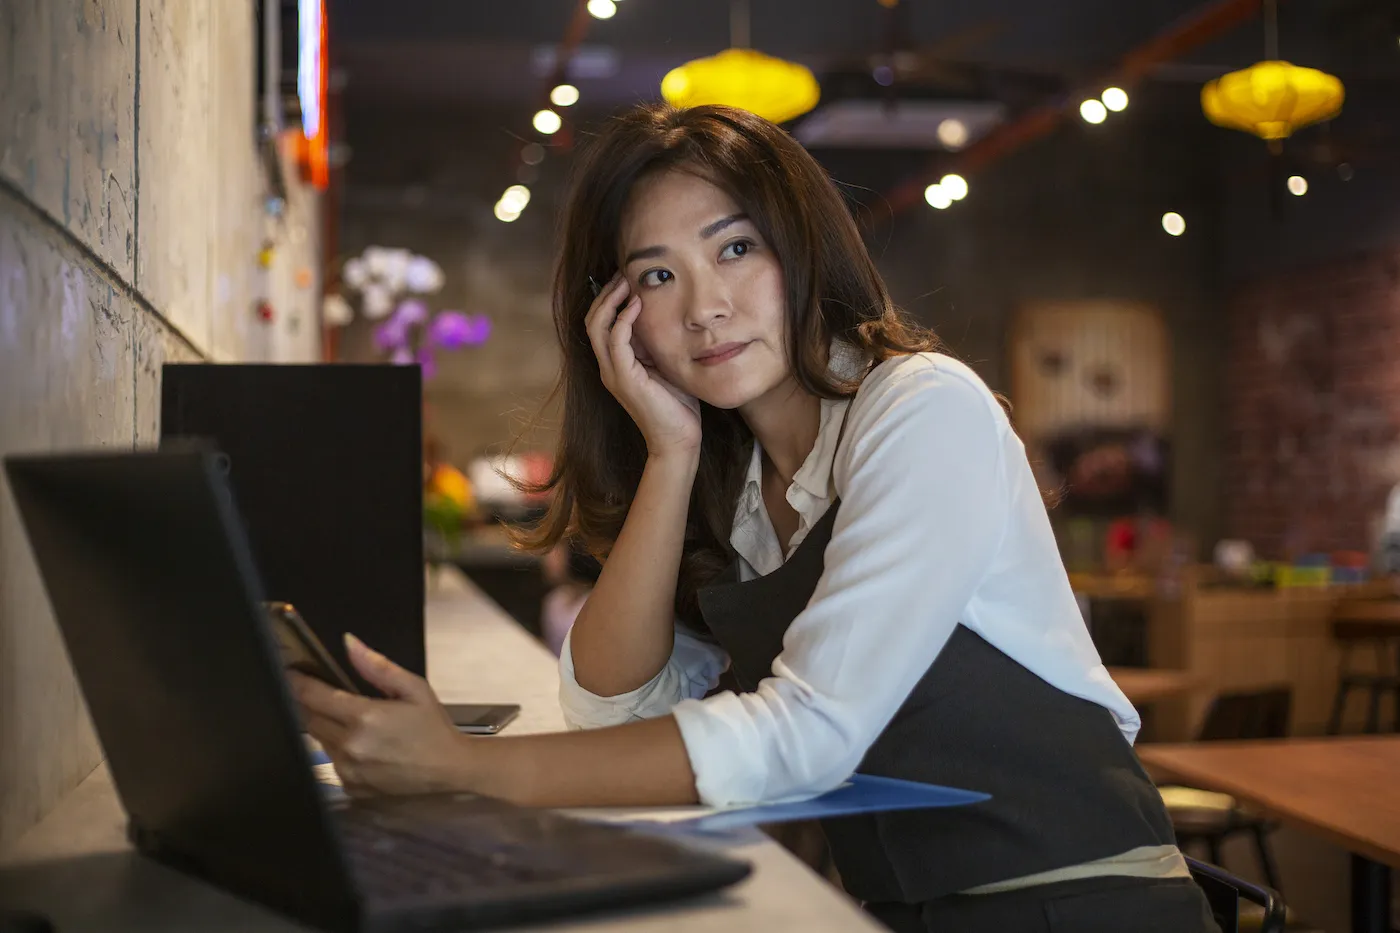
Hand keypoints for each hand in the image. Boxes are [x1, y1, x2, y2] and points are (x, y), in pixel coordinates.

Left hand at [290, 633, 471, 796]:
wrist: (449, 769)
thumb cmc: (432, 726)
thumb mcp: (414, 688)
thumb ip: (378, 666)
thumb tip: (348, 642)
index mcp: (364, 716)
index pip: (313, 695)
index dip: (297, 681)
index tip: (291, 672)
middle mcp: (350, 745)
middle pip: (308, 718)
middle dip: (312, 704)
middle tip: (326, 694)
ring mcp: (348, 769)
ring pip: (318, 740)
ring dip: (326, 727)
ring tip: (353, 723)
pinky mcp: (350, 787)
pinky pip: (331, 761)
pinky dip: (338, 749)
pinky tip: (362, 746)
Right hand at [585, 274, 701, 457]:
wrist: (678, 440)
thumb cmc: (677, 406)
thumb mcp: (666, 365)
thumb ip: (657, 344)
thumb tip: (664, 315)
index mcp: (616, 364)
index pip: (601, 323)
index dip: (610, 299)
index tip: (627, 278)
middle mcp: (608, 367)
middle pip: (592, 320)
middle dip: (606, 294)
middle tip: (624, 273)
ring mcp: (613, 373)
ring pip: (597, 327)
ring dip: (611, 301)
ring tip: (628, 282)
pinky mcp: (624, 379)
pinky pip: (616, 341)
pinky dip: (623, 319)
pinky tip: (637, 305)